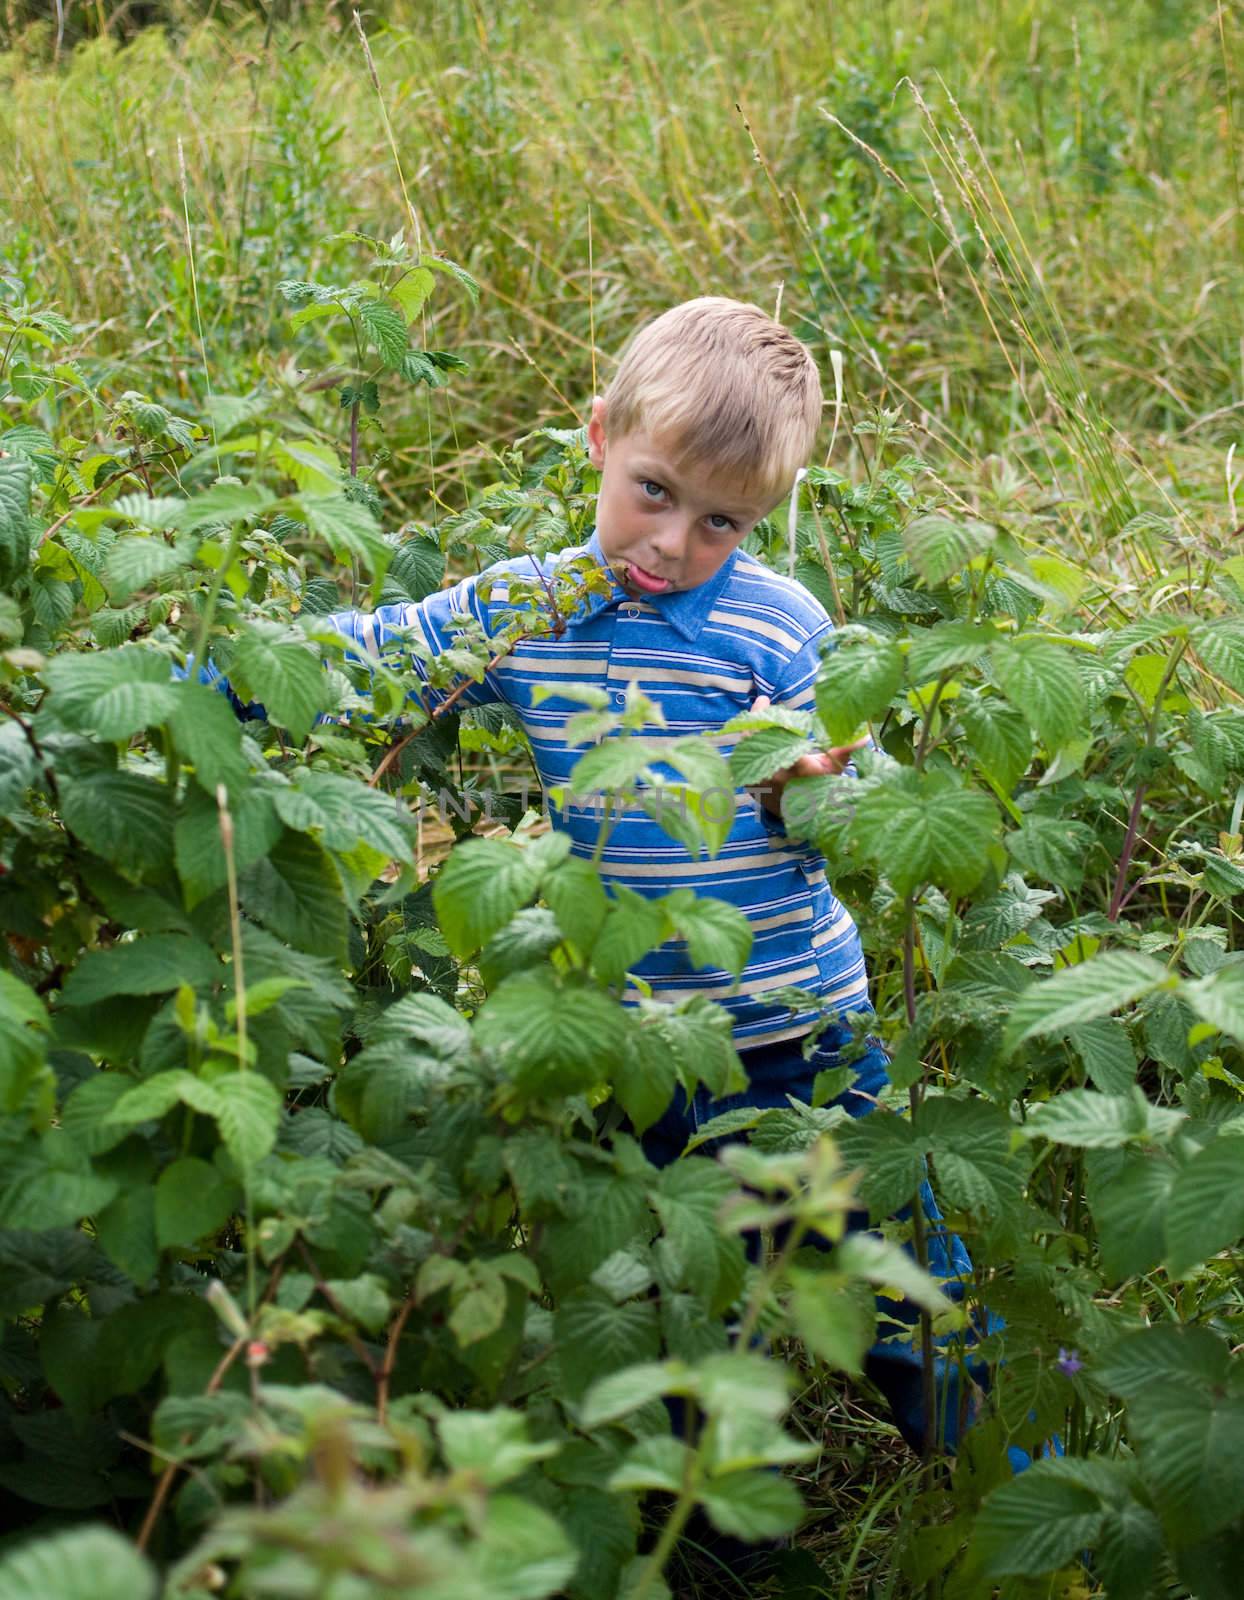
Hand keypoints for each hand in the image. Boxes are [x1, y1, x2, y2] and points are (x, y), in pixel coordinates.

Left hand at [745, 695, 868, 817]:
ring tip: (760, 710)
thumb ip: (845, 751)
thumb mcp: (835, 771)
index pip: (779, 740)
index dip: (768, 718)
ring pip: (746, 746)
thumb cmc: (822, 790)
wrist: (803, 819)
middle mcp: (775, 774)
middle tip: (762, 701)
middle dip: (758, 718)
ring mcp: (759, 780)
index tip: (763, 699)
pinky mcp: (750, 783)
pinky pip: (743, 757)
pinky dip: (748, 740)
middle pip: (756, 739)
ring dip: (752, 727)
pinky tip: (755, 727)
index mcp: (797, 770)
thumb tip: (865, 735)